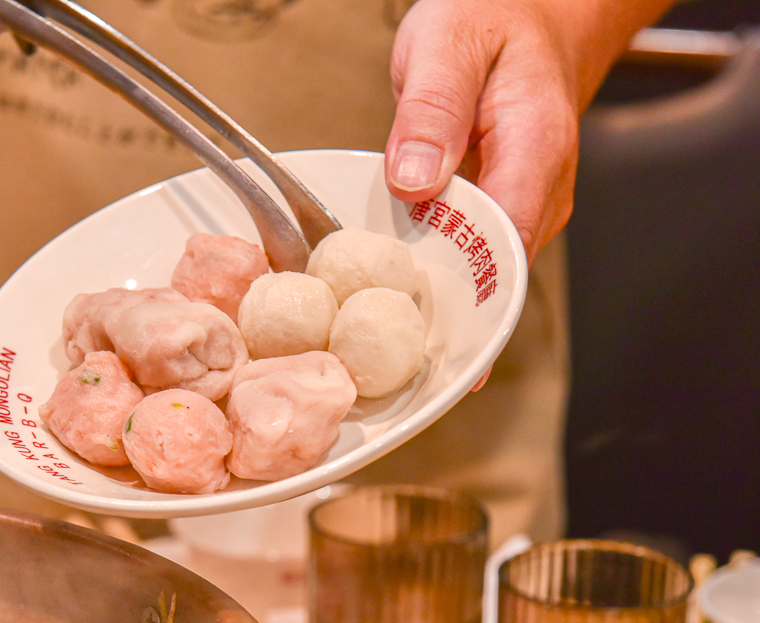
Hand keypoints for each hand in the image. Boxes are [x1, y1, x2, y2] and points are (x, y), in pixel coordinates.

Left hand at [384, 0, 674, 261]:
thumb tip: (414, 182)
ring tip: (386, 264)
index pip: (504, 246)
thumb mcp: (448, 43)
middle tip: (379, 287)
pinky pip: (471, 246)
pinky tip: (404, 243)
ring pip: (480, 265)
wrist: (532, 10)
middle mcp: (543, 187)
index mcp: (536, 149)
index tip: (408, 294)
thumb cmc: (495, 18)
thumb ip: (432, 109)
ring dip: (431, 271)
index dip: (457, 284)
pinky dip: (435, 249)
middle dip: (434, 285)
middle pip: (491, 270)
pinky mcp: (507, 206)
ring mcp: (529, 202)